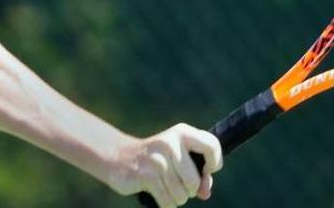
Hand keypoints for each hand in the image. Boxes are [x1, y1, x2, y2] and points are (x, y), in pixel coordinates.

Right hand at [108, 123, 223, 206]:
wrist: (119, 157)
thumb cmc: (157, 160)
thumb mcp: (178, 156)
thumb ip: (197, 172)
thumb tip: (205, 193)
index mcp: (182, 133)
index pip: (212, 145)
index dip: (214, 163)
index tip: (206, 172)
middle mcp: (171, 143)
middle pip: (194, 181)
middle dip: (189, 190)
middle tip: (178, 183)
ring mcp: (158, 159)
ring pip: (181, 195)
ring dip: (176, 198)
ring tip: (165, 187)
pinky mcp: (146, 175)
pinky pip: (168, 202)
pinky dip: (166, 205)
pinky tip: (158, 193)